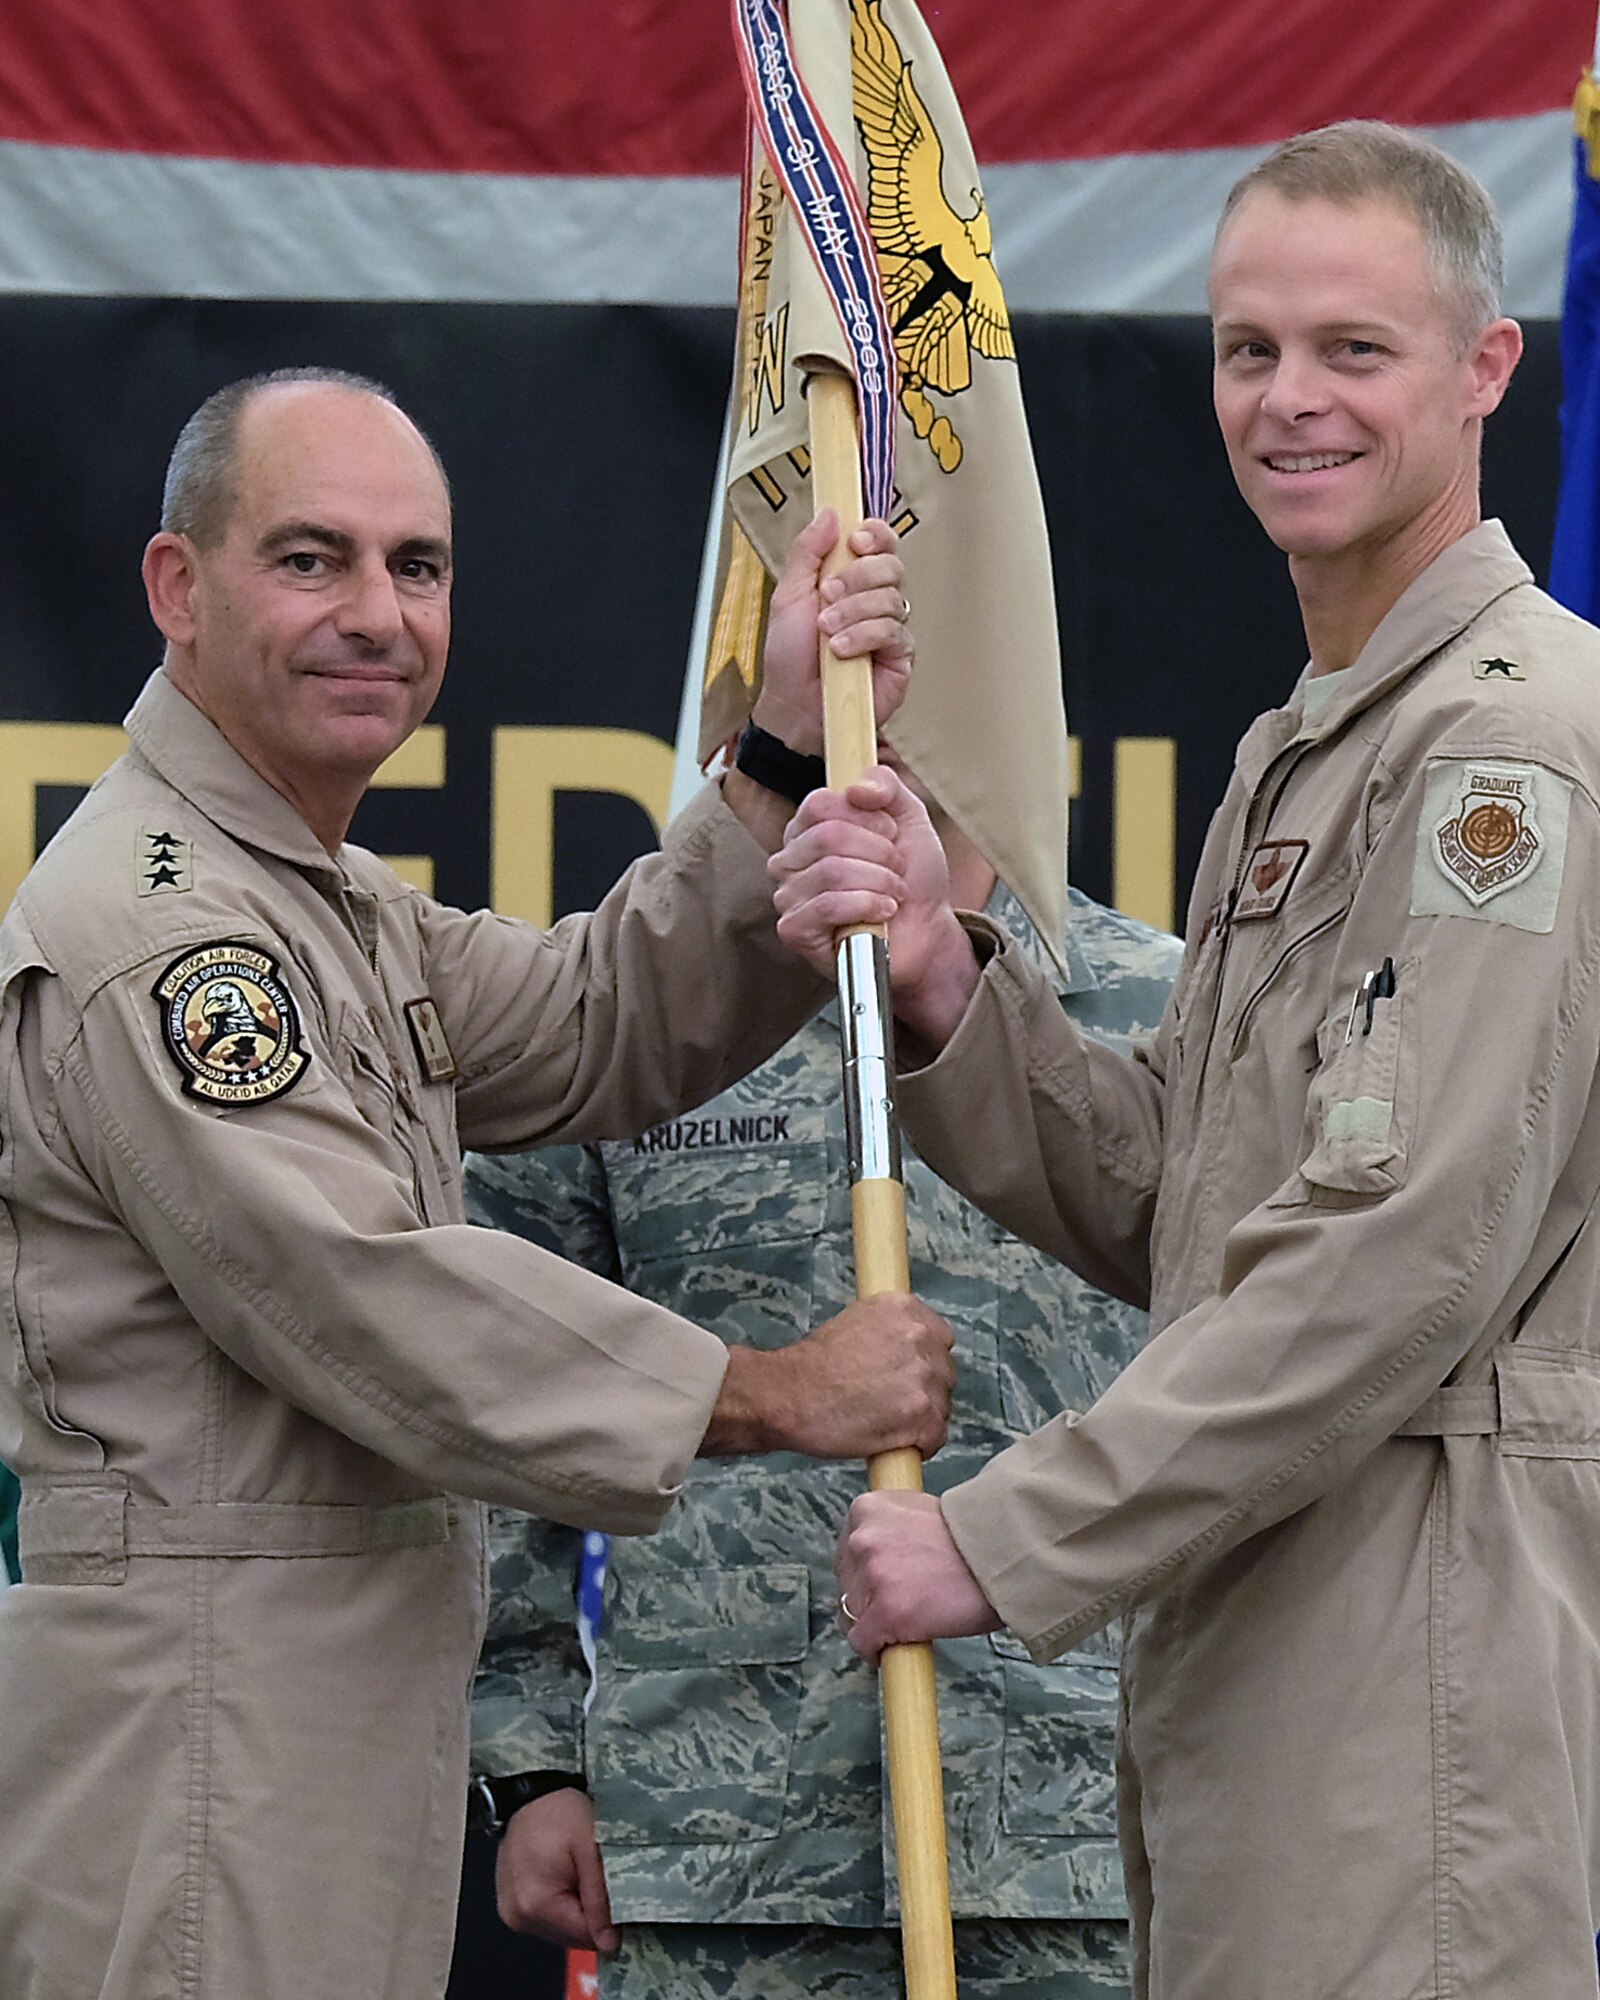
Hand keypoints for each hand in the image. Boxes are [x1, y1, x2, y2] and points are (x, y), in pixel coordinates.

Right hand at [494, 1790, 617, 1955]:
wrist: (531, 1791)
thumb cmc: (560, 1811)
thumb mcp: (589, 1849)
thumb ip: (599, 1897)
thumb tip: (609, 1944)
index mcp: (536, 1906)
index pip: (586, 1937)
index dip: (610, 1920)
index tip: (621, 1893)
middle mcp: (518, 1916)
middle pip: (572, 1935)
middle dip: (592, 1912)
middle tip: (598, 1874)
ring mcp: (512, 1913)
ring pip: (561, 1928)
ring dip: (578, 1908)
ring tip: (581, 1871)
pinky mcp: (512, 1905)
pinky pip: (548, 1916)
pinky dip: (563, 1901)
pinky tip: (567, 1874)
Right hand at [703, 1292, 954, 1458]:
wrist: (790, 1395)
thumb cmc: (812, 1366)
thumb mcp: (856, 1323)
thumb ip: (891, 1333)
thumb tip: (908, 1354)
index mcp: (905, 1309)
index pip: (940, 1338)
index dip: (923, 1361)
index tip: (905, 1376)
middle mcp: (921, 1337)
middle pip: (944, 1373)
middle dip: (923, 1390)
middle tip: (890, 1403)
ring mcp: (924, 1377)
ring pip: (941, 1407)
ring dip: (920, 1419)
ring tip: (884, 1424)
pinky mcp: (921, 1415)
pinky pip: (936, 1437)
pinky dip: (919, 1446)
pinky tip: (893, 1443)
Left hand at [753, 511, 911, 755]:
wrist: (793, 705)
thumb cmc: (789, 656)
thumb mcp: (788, 595)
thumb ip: (807, 552)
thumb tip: (830, 513)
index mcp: (852, 578)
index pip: (881, 542)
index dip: (875, 535)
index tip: (855, 541)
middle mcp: (876, 599)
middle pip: (891, 566)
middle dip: (857, 578)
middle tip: (827, 596)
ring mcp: (891, 628)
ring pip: (891, 598)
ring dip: (853, 612)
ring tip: (826, 632)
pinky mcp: (900, 657)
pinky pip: (894, 631)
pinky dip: (864, 636)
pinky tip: (842, 650)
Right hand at [769, 767, 980, 1047]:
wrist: (927, 933)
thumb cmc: (912, 879)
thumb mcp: (909, 819)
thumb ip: (887, 786)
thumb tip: (856, 786)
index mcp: (808, 829)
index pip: (820, 803)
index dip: (867, 817)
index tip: (891, 834)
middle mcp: (789, 860)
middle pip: (829, 836)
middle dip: (879, 853)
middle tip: (896, 869)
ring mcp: (788, 896)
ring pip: (832, 871)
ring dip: (879, 882)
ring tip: (892, 893)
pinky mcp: (794, 930)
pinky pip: (828, 905)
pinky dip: (867, 906)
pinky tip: (882, 913)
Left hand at [835, 1490, 1001, 1661]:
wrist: (1003, 1556)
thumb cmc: (973, 1538)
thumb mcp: (920, 1510)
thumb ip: (891, 1528)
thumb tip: (880, 1557)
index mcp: (867, 1509)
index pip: (848, 1551)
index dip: (864, 1573)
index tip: (881, 1585)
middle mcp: (862, 1539)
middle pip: (847, 1584)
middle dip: (868, 1598)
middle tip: (900, 1605)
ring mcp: (872, 1577)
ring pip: (852, 1615)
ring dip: (874, 1624)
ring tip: (905, 1626)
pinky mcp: (886, 1613)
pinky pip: (863, 1642)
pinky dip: (876, 1652)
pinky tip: (893, 1651)